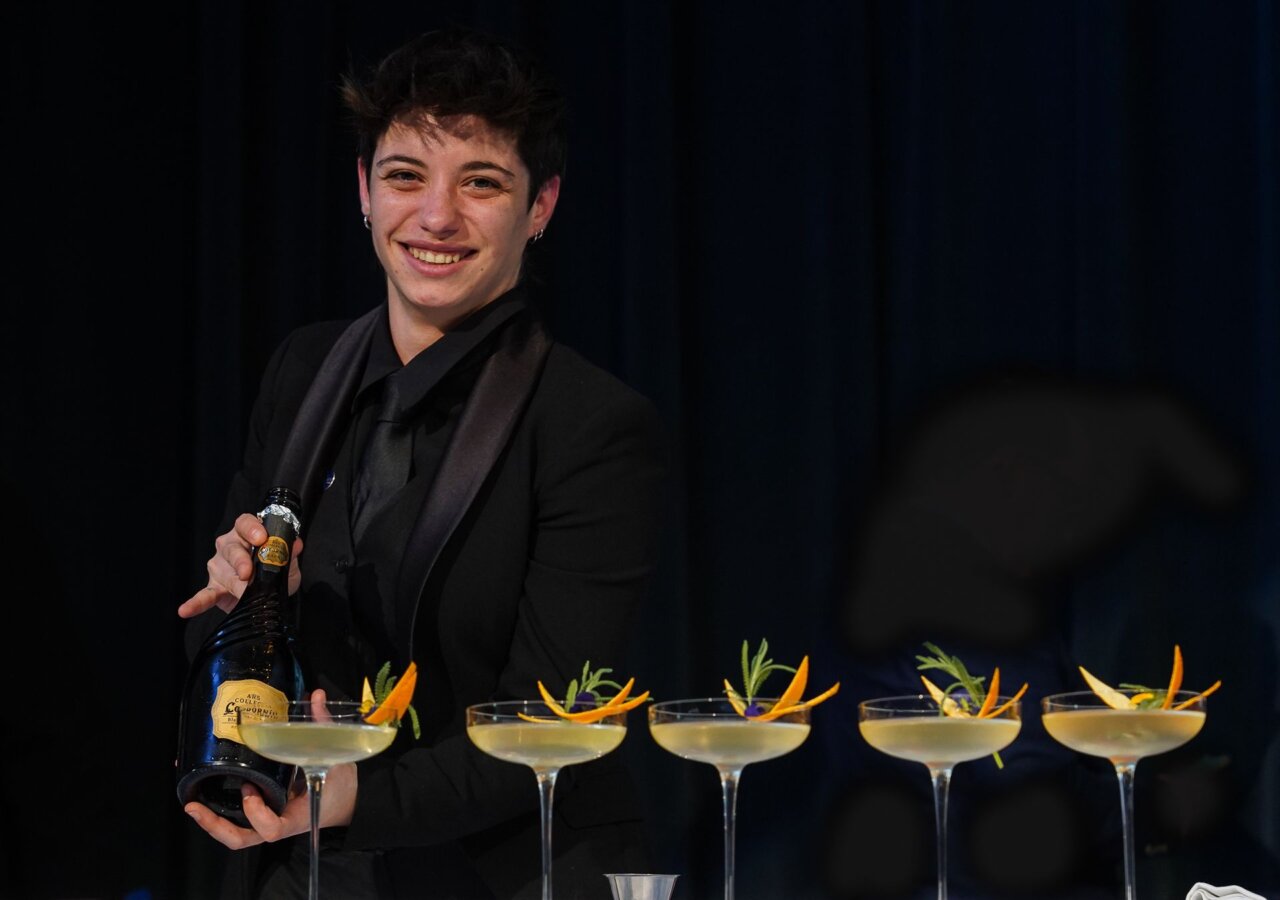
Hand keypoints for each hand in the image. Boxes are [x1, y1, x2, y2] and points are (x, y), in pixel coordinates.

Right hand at [177, 513, 302, 617]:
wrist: (270, 594)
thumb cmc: (276, 571)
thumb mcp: (289, 563)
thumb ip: (290, 554)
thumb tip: (295, 544)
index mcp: (247, 534)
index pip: (245, 523)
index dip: (252, 529)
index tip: (261, 538)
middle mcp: (229, 546)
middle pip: (231, 547)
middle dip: (240, 560)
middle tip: (248, 573)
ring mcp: (219, 567)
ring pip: (222, 570)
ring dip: (233, 583)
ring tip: (242, 594)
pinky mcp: (214, 587)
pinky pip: (204, 595)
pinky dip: (195, 603)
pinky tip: (185, 610)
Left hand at [184, 690, 357, 849]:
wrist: (347, 805)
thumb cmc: (342, 787)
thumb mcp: (338, 759)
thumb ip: (324, 728)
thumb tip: (315, 695)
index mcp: (295, 817)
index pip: (271, 829)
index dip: (256, 812)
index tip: (251, 788)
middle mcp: (277, 823)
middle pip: (241, 838)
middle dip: (215, 826)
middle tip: (195, 806)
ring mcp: (268, 821)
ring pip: (236, 834)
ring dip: (212, 822)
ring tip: (192, 803)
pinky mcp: (264, 814)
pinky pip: (240, 821)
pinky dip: (221, 813)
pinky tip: (206, 794)